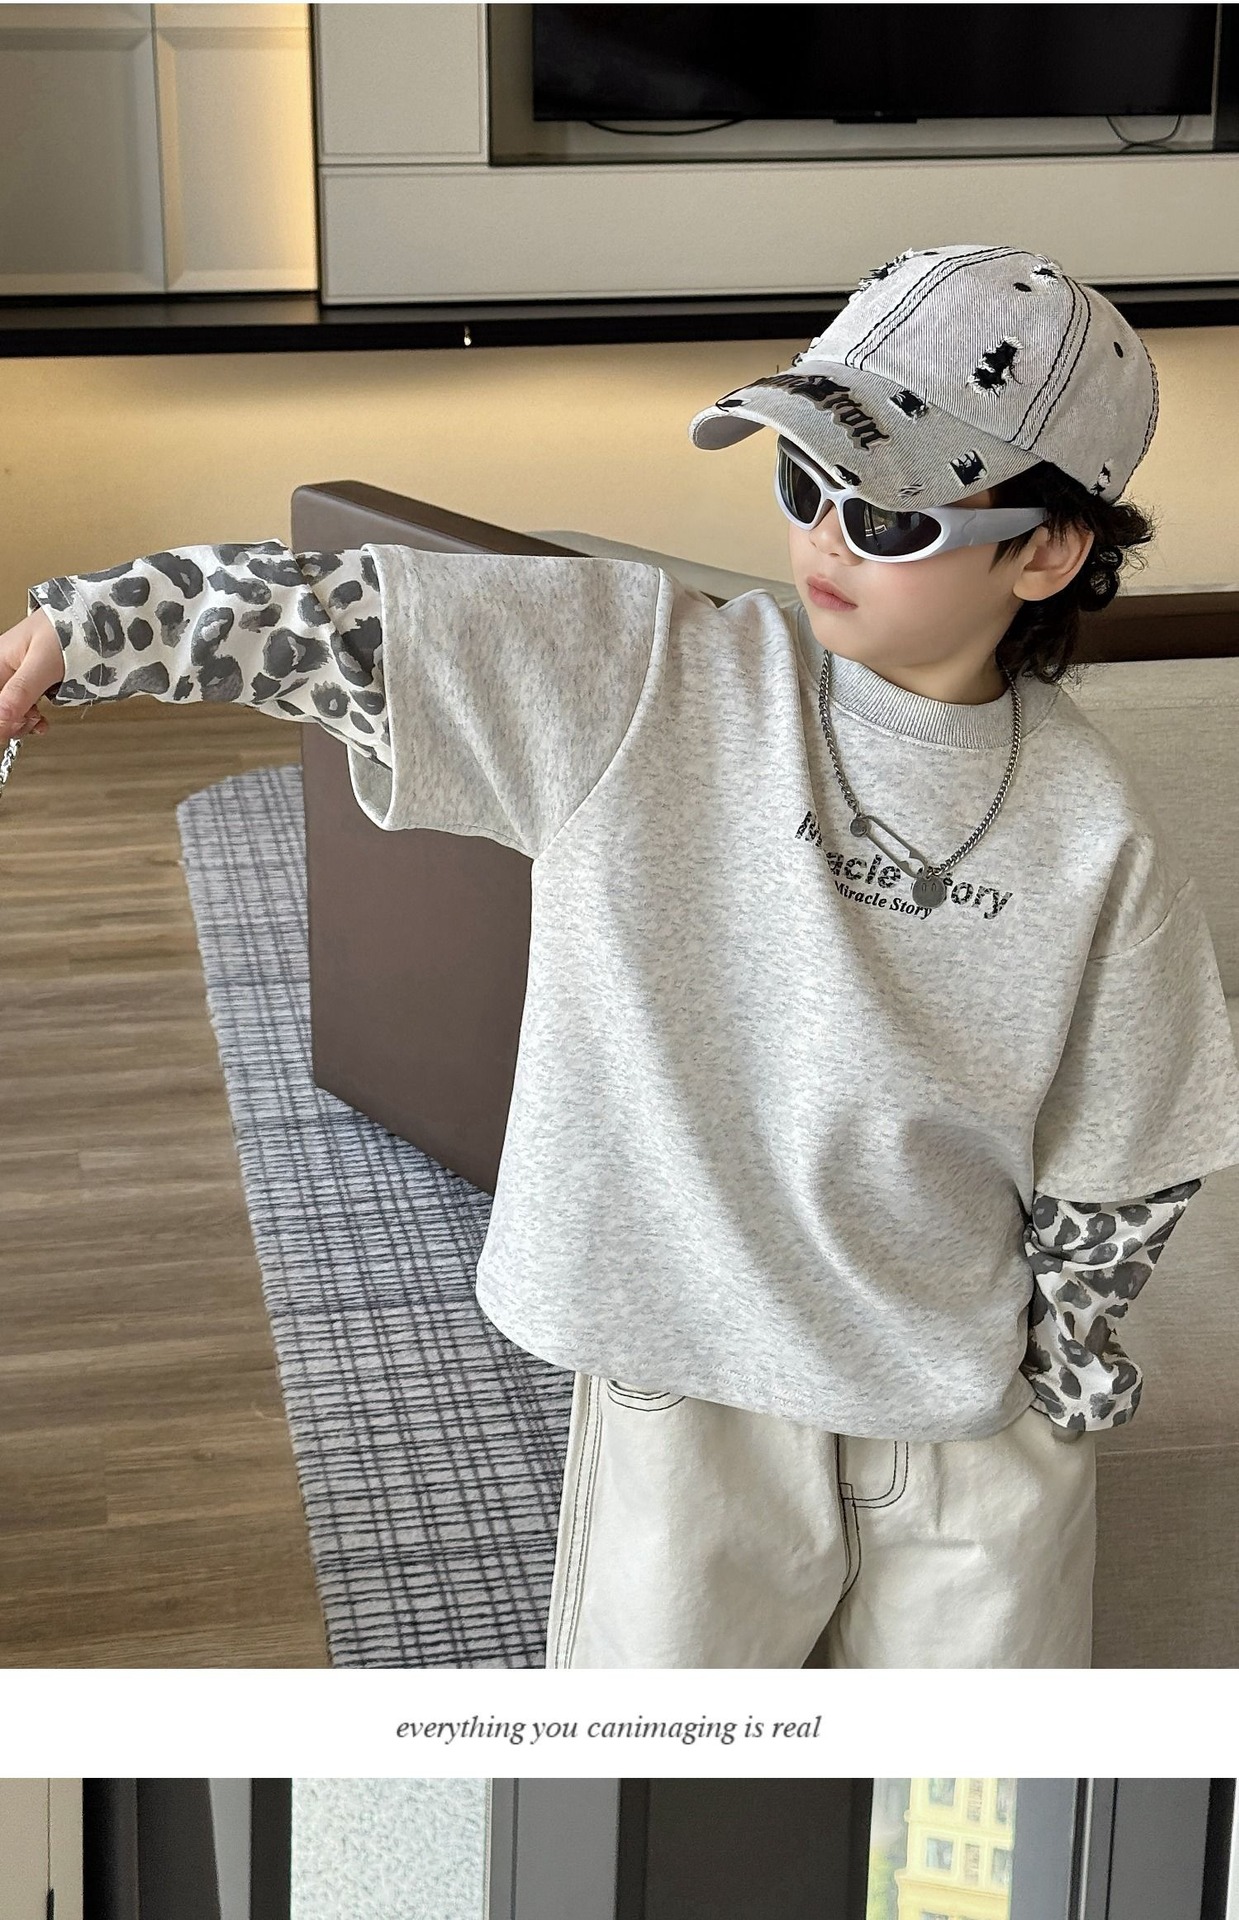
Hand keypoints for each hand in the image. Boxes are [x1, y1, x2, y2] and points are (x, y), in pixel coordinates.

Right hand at [0, 607, 63, 743]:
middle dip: (11, 722)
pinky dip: (31, 717)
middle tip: (31, 720)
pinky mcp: (33, 683)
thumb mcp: (42, 664)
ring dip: (22, 722)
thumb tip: (1, 718)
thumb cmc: (67, 630)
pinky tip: (40, 720)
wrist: (93, 620)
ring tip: (38, 718)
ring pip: (9, 712)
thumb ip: (20, 692)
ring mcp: (18, 678)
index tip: (16, 725)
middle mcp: (4, 670)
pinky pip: (23, 707)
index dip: (1, 720)